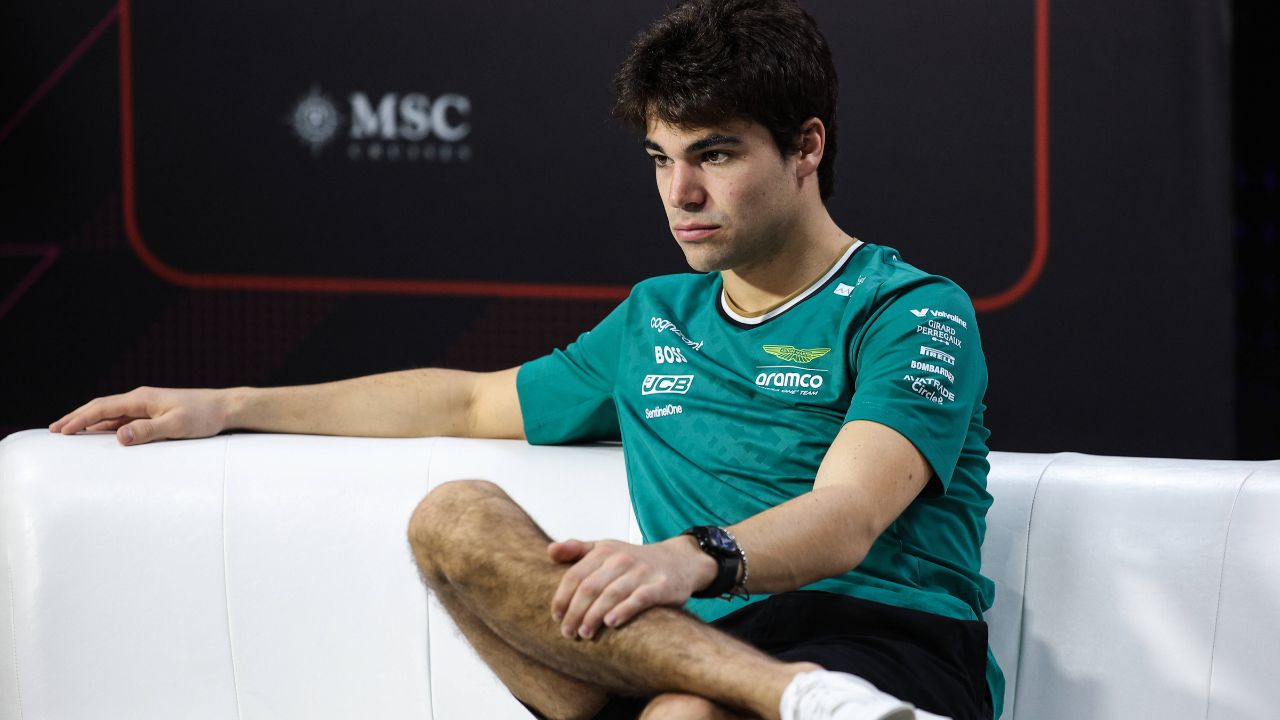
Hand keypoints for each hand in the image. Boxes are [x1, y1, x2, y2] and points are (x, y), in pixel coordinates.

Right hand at [48, 386, 231, 445]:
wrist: (225, 408)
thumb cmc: (204, 417)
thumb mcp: (176, 426)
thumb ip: (147, 431)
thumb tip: (119, 436)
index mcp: (142, 399)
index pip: (102, 408)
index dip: (80, 419)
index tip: (61, 430)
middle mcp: (141, 399)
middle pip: (101, 407)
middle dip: (77, 418)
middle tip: (55, 430)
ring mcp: (147, 405)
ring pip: (111, 413)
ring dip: (90, 422)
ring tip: (70, 432)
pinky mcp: (155, 413)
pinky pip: (124, 418)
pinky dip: (107, 425)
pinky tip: (101, 434)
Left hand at [547, 536, 715, 640]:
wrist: (681, 560)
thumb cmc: (635, 559)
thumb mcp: (606, 548)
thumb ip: (577, 549)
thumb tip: (549, 551)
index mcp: (604, 550)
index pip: (575, 575)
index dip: (562, 597)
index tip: (555, 617)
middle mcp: (622, 559)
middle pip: (590, 586)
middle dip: (575, 611)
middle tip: (567, 632)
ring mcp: (642, 572)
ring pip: (611, 594)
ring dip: (594, 616)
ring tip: (584, 634)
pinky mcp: (661, 586)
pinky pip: (640, 598)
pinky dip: (624, 610)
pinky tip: (611, 623)